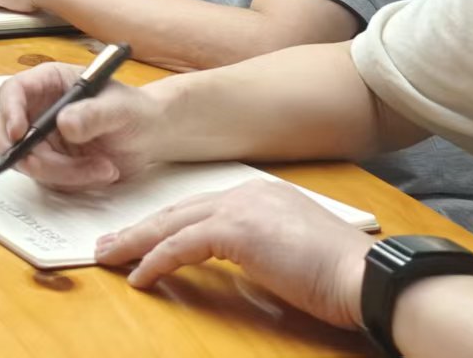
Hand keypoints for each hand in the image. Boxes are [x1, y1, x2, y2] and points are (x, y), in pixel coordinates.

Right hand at [0, 62, 159, 189]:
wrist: (149, 136)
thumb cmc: (134, 111)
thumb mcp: (120, 107)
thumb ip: (94, 114)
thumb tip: (64, 124)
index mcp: (47, 82)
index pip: (12, 91)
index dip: (9, 111)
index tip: (19, 135)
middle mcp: (36, 108)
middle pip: (4, 131)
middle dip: (26, 154)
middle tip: (55, 167)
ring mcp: (40, 138)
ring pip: (26, 160)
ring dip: (61, 172)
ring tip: (103, 168)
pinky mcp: (49, 162)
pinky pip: (46, 178)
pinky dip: (71, 181)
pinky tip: (101, 171)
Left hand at [97, 179, 370, 329]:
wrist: (365, 276)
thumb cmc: (339, 275)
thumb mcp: (291, 252)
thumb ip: (260, 247)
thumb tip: (241, 262)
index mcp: (259, 195)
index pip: (198, 208)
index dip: (165, 224)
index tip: (139, 237)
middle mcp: (245, 193)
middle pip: (176, 211)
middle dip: (138, 228)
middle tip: (107, 243)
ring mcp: (239, 208)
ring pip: (170, 225)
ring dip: (134, 243)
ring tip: (107, 257)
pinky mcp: (235, 231)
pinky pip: (180, 247)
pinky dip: (155, 262)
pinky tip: (140, 278)